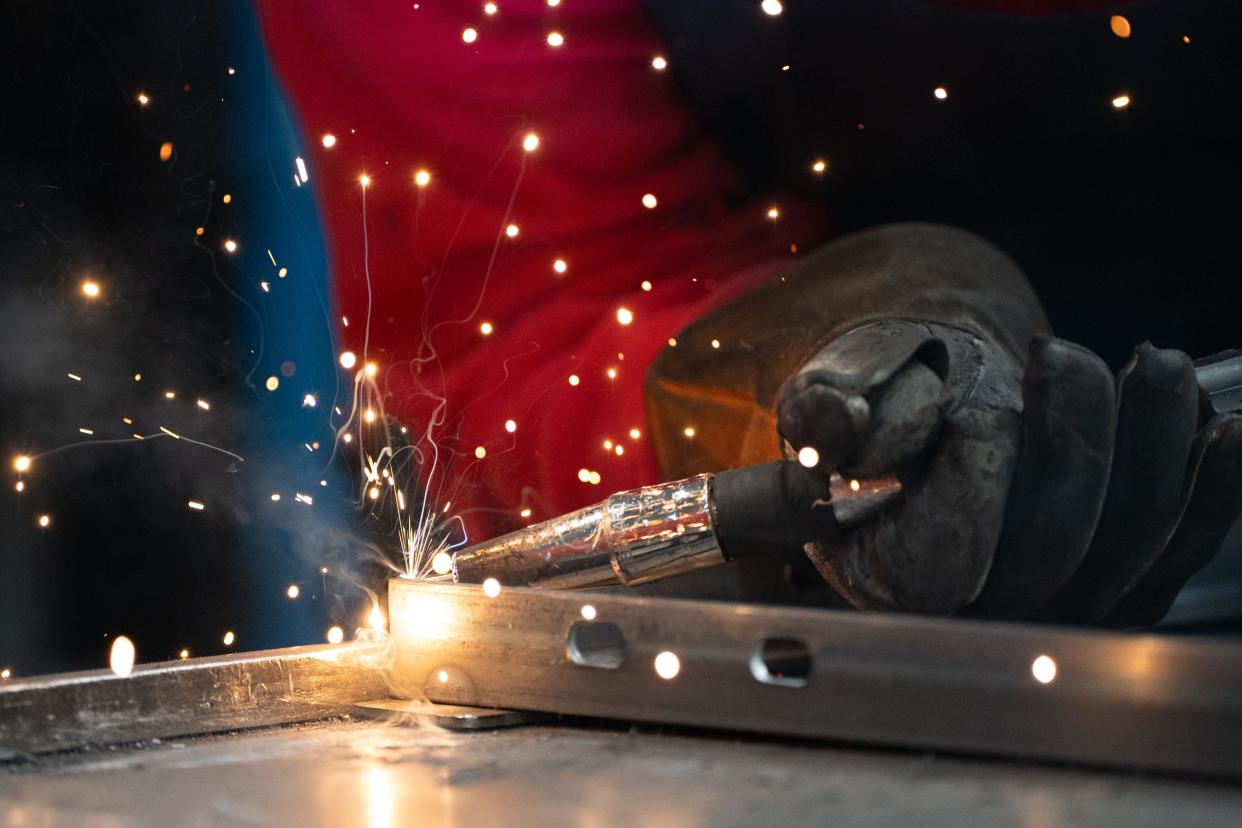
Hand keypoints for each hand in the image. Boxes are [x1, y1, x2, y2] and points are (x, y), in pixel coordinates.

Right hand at [776, 320, 1241, 624]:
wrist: (927, 417)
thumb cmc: (878, 405)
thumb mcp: (830, 397)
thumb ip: (825, 408)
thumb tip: (839, 422)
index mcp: (893, 583)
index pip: (958, 548)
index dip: (987, 465)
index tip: (1005, 387)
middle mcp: (981, 617)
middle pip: (1057, 549)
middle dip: (1078, 441)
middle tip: (1064, 354)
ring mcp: (1059, 613)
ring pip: (1132, 549)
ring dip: (1159, 449)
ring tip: (1158, 366)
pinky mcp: (1119, 593)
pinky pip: (1180, 554)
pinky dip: (1213, 491)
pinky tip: (1227, 430)